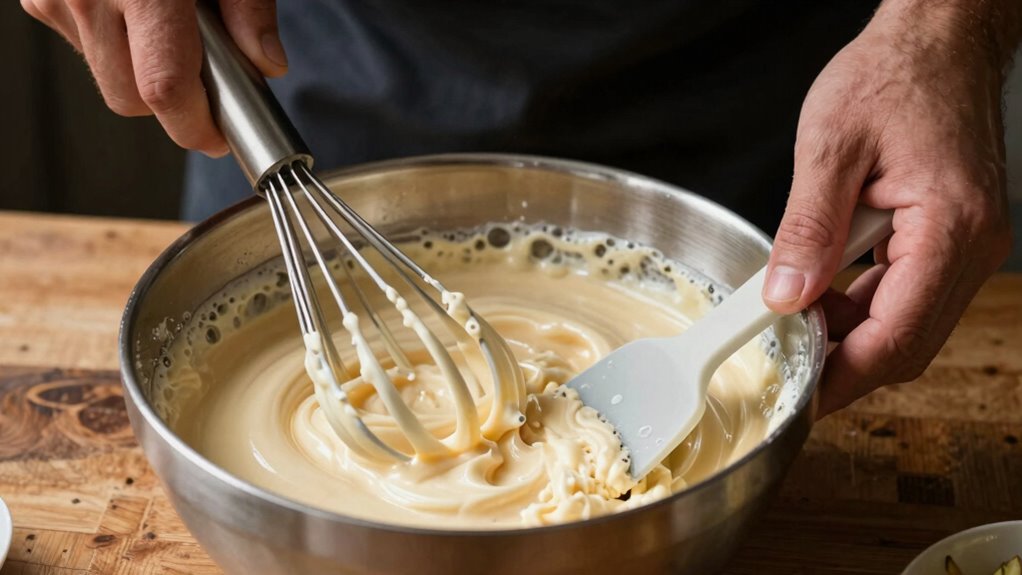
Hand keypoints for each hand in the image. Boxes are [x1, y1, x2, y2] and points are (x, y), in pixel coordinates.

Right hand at [21, 0, 285, 155]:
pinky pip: (83, 46)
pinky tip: (135, 9)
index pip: (164, 88)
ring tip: (169, 24)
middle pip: (131, 99)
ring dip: (141, 70)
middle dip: (172, 102)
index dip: (195, 126)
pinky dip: (114, 41)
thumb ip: (249, 9)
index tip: (219, 137)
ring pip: (106, 77)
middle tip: (207, 73)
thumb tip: (267, 65)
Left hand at [761, 0, 1018, 415]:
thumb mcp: (830, 148)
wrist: (937, 41)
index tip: (802, 396)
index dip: (845, 377)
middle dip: (845, 363)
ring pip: (907, 324)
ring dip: (850, 332)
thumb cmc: (891, 77)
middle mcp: (971, 247)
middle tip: (787, 362)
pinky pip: (907, 294)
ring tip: (795, 316)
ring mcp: (966, 245)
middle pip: (908, 344)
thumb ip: (808, 229)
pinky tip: (824, 288)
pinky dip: (863, 303)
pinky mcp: (951, 238)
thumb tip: (785, 298)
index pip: (897, 337)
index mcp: (949, 228)